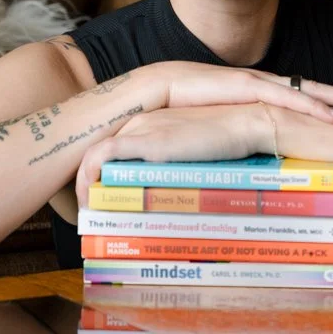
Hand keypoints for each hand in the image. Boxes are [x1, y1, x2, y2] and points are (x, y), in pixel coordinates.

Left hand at [75, 105, 259, 205]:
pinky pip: (102, 159)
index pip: (115, 150)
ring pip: (95, 157)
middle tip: (89, 212)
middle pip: (100, 154)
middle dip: (88, 183)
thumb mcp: (197, 156)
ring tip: (87, 212)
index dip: (103, 175)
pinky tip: (89, 202)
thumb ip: (179, 170)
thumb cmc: (232, 143)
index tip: (102, 200)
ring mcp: (141, 128)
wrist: (248, 124)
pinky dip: (89, 179)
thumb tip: (172, 203)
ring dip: (84, 184)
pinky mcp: (145, 140)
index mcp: (152, 122)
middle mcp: (141, 121)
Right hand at [148, 61, 332, 123]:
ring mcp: (254, 82)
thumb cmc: (176, 110)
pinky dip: (311, 106)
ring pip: (307, 90)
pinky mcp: (243, 87)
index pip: (300, 97)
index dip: (328, 104)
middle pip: (313, 89)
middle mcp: (261, 84)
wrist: (145, 91)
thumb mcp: (216, 126)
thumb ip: (237, 136)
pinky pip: (284, 97)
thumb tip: (255, 157)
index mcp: (256, 94)